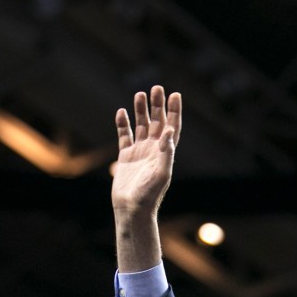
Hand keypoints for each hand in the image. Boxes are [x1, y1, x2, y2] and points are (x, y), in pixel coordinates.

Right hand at [111, 85, 181, 218]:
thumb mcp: (161, 173)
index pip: (172, 127)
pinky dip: (123, 125)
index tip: (175, 94)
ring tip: (139, 94)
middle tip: (156, 87)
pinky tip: (121, 112)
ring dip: (141, 111)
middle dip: (158, 106)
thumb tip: (168, 131)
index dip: (175, 111)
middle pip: (157, 122)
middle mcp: (154, 150)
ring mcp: (140, 153)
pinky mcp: (126, 157)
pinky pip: (124, 137)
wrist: (132, 209)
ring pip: (141, 126)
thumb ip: (166, 152)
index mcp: (165, 153)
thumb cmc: (149, 194)